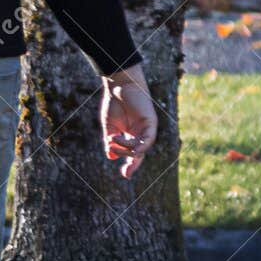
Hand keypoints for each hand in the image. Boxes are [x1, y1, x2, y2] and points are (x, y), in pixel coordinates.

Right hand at [101, 64, 156, 179]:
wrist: (119, 85)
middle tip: (121, 166)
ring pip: (140, 148)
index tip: (124, 175)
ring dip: (126, 148)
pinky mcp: (151, 123)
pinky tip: (132, 148)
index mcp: (130, 135)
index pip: (132, 155)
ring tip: (113, 139)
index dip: (130, 165)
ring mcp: (146, 129)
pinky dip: (140, 146)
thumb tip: (111, 157)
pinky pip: (148, 140)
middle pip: (138, 155)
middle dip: (131, 164)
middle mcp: (140, 134)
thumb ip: (111, 142)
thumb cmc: (114, 102)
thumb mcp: (109, 126)